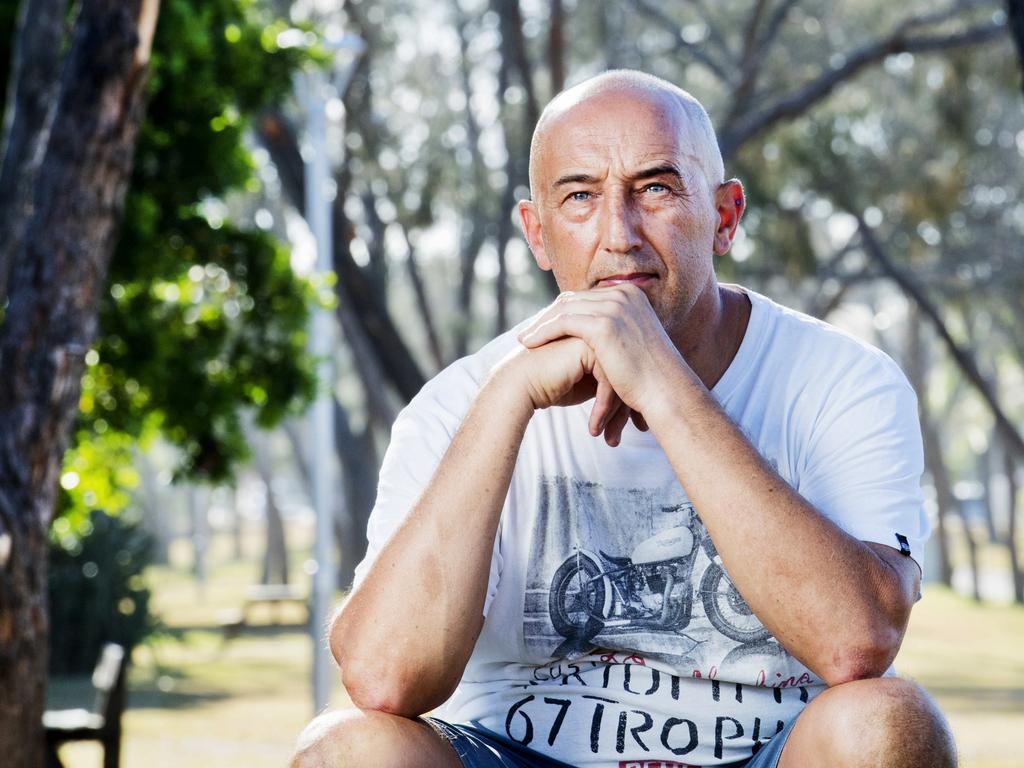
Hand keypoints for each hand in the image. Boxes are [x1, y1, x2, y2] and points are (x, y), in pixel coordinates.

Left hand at [517, 285, 682, 444]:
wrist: (667, 391)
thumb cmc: (651, 377)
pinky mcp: (605, 324)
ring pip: (564, 309)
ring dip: (541, 325)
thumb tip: (595, 338)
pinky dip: (543, 332)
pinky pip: (563, 322)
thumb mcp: (633, 343)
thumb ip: (616, 332)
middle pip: (573, 299)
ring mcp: (615, 307)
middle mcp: (624, 294)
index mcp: (631, 295)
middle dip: (548, 316)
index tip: (543, 327)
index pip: (586, 297)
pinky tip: (530, 344)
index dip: (562, 312)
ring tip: (524, 340)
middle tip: (529, 332)